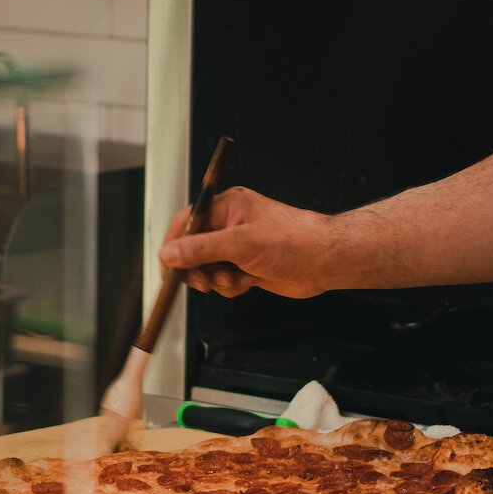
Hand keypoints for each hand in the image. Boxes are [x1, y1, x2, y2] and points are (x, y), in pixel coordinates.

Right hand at [159, 187, 334, 298]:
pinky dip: (232, 286)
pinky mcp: (247, 267)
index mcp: (227, 207)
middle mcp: (230, 225)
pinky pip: (224, 281)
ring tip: (237, 278)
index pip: (186, 224)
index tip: (168, 267)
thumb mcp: (241, 244)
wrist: (325, 261)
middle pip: (193, 250)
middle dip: (198, 269)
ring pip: (208, 269)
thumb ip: (201, 249)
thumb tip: (169, 253)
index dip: (173, 246)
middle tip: (205, 280)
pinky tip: (249, 282)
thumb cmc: (293, 241)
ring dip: (218, 280)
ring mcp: (239, 248)